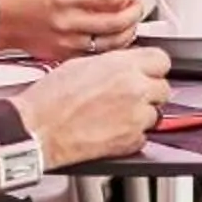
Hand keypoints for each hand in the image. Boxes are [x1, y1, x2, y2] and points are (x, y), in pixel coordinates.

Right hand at [0, 0, 143, 59]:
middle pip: (118, 20)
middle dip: (136, 9)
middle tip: (138, 0)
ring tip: (130, 16)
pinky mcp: (67, 56)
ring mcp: (67, 42)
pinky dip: (116, 43)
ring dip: (130, 28)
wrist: (3, 20)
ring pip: (114, 41)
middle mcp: (66, 21)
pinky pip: (101, 53)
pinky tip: (118, 33)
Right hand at [18, 45, 168, 166]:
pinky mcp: (131, 141)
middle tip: (128, 96)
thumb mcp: (82, 64)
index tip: (147, 72)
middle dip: (148, 92)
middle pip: (163, 88)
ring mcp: (136, 117)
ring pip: (156, 114)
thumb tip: (125, 66)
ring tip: (114, 115)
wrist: (38, 128)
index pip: (161, 60)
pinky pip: (143, 136)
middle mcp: (135, 89)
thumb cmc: (51, 99)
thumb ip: (113, 64)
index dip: (153, 67)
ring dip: (141, 114)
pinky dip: (131, 135)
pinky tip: (111, 129)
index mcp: (123, 66)